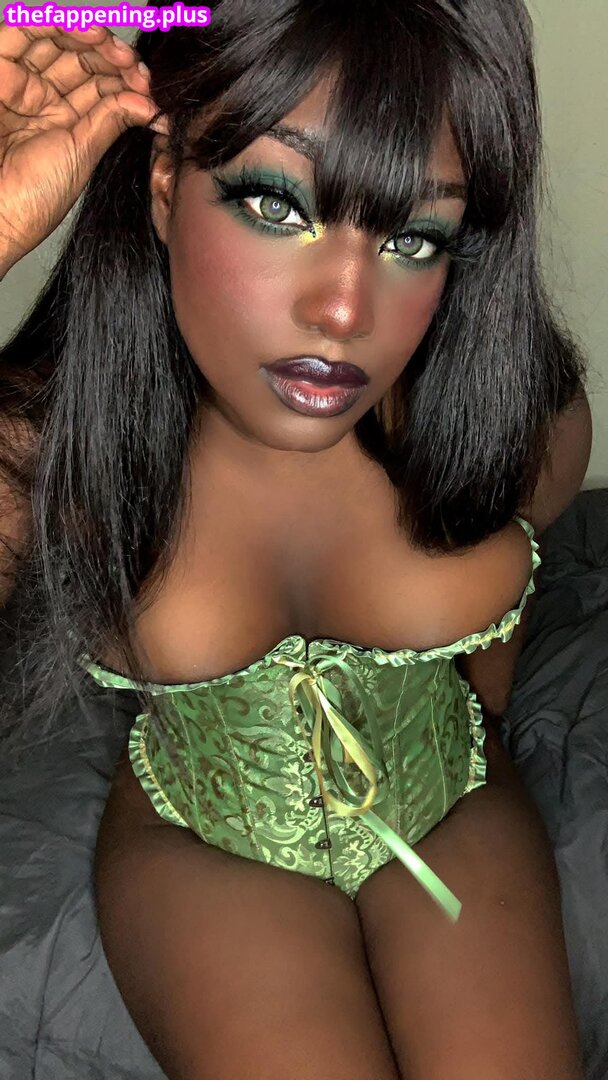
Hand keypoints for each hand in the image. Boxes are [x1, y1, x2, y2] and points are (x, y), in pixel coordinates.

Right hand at [0, 19, 167, 274]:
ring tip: (116, 49)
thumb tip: (149, 105)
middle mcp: (42, 101)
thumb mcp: (81, 156)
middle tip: (135, 66)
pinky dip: (52, 25)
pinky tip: (85, 31)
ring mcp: (20, 85)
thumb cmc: (30, 199)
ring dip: (90, 38)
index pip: (99, 89)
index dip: (125, 81)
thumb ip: (111, 122)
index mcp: (65, 125)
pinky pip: (21, 36)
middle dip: (113, 58)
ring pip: (57, 43)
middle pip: (82, 62)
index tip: (148, 85)